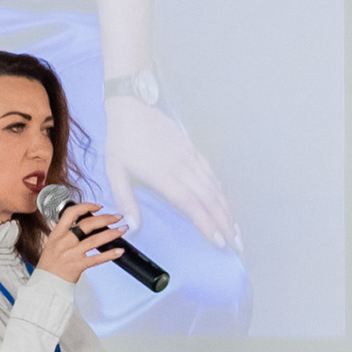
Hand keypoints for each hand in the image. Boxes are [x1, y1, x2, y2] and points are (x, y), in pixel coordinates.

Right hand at [34, 200, 127, 285]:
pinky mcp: (78, 266)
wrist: (46, 283)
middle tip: (118, 217)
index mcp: (57, 233)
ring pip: (95, 240)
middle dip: (106, 218)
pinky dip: (110, 254)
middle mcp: (64, 241)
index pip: (71, 213)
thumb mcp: (53, 243)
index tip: (98, 206)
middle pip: (87, 224)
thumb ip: (66, 233)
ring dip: (112, 233)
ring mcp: (71, 254)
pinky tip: (119, 251)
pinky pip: (97, 258)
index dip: (86, 207)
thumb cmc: (50, 264)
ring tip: (123, 229)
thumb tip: (84, 224)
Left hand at [101, 95, 240, 255]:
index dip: (207, 224)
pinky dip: (223, 193)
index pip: (191, 204)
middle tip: (237, 246)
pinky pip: (212, 176)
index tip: (219, 242)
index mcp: (164, 176)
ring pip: (215, 189)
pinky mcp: (193, 152)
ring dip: (228, 212)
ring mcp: (191, 159)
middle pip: (210, 200)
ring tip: (237, 232)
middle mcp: (183, 169)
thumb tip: (133, 227)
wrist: (133, 106)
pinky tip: (227, 205)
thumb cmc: (122, 140)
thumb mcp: (114, 170)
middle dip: (225, 224)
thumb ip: (125, 200)